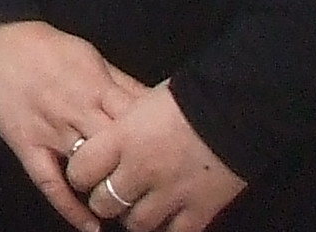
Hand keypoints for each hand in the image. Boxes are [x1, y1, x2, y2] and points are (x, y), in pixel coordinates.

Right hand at [0, 20, 149, 230]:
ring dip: (111, 191)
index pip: (138, 121)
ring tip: (132, 212)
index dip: (160, 143)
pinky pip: (49, 181)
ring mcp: (50, 130)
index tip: (177, 162)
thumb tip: (155, 106)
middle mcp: (77, 110)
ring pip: (89, 168)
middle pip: (119, 149)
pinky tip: (90, 226)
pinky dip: (70, 207)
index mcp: (96, 86)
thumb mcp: (89, 54)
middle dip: (141, 172)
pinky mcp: (25, 143)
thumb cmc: (43, 45)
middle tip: (159, 193)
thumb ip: (120, 82)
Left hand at [63, 82, 245, 230]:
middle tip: (108, 194)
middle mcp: (141, 169)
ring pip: (137, 223)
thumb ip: (120, 125)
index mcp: (121, 138)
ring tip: (135, 207)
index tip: (85, 173)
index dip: (79, 175)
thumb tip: (106, 133)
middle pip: (104, 202)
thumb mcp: (140, 102)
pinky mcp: (201, 208)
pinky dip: (167, 228)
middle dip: (103, 201)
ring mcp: (171, 192)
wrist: (235, 107)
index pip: (80, 170)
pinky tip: (165, 218)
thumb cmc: (186, 96)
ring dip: (132, 218)